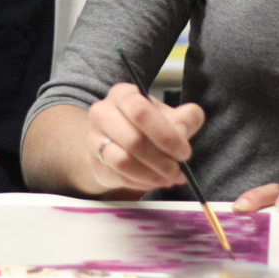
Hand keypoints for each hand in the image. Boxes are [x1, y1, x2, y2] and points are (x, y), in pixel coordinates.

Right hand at [86, 82, 205, 193]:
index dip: (165, 134)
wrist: (113, 140)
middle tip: (179, 171)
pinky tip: (156, 180)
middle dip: (161, 160)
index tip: (184, 152)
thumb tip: (182, 130)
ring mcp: (94, 138)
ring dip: (152, 174)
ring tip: (170, 178)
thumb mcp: (167, 116)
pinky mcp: (95, 162)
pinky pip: (119, 176)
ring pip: (123, 161)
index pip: (141, 111)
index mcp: (123, 94)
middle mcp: (102, 112)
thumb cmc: (145, 125)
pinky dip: (142, 182)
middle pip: (133, 140)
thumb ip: (184, 119)